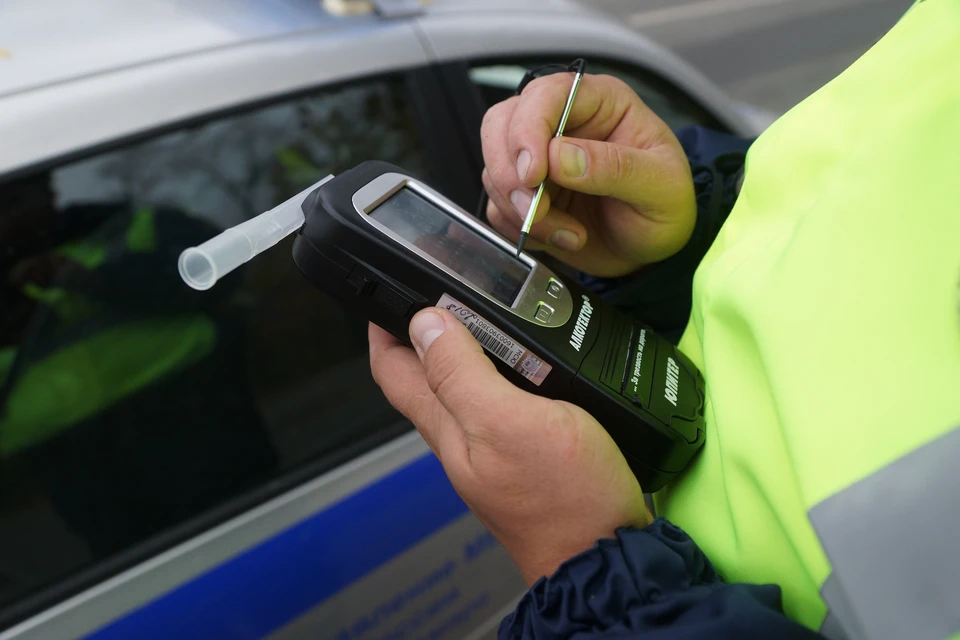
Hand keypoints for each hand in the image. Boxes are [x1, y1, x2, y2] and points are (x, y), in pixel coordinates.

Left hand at [369, 310, 652, 584]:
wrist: (608, 556)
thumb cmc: (561, 496)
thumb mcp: (507, 423)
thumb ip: (462, 374)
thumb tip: (422, 322)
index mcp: (446, 427)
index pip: (392, 369)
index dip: (384, 325)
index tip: (394, 284)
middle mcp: (461, 436)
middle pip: (427, 373)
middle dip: (428, 327)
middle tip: (452, 285)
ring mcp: (494, 446)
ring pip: (467, 383)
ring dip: (471, 343)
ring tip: (491, 308)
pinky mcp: (528, 450)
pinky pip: (504, 399)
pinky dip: (511, 367)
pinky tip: (534, 356)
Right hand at [481, 73, 695, 276]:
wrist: (653, 252)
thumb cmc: (665, 207)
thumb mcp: (661, 187)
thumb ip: (616, 168)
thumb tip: (560, 157)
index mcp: (600, 103)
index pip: (546, 94)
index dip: (528, 130)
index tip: (534, 173)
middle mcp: (561, 124)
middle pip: (502, 124)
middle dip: (510, 172)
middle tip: (535, 209)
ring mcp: (538, 160)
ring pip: (494, 168)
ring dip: (520, 208)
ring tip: (567, 232)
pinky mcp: (525, 195)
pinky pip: (497, 205)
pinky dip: (520, 228)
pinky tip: (560, 237)